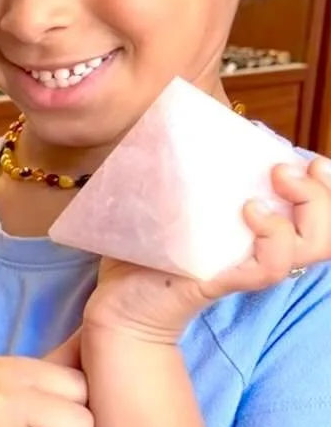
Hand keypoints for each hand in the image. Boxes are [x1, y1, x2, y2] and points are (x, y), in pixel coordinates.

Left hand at [83, 158, 330, 345]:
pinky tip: (248, 213)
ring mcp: (247, 266)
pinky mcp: (224, 281)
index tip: (306, 162)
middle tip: (282, 172)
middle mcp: (263, 248)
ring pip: (313, 246)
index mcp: (258, 228)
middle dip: (322, 192)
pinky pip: (270, 268)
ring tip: (273, 183)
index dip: (326, 184)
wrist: (116, 303)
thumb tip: (188, 123)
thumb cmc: (144, 252)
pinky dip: (271, 238)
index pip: (318, 210)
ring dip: (307, 208)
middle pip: (327, 229)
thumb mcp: (168, 200)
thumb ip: (184, 170)